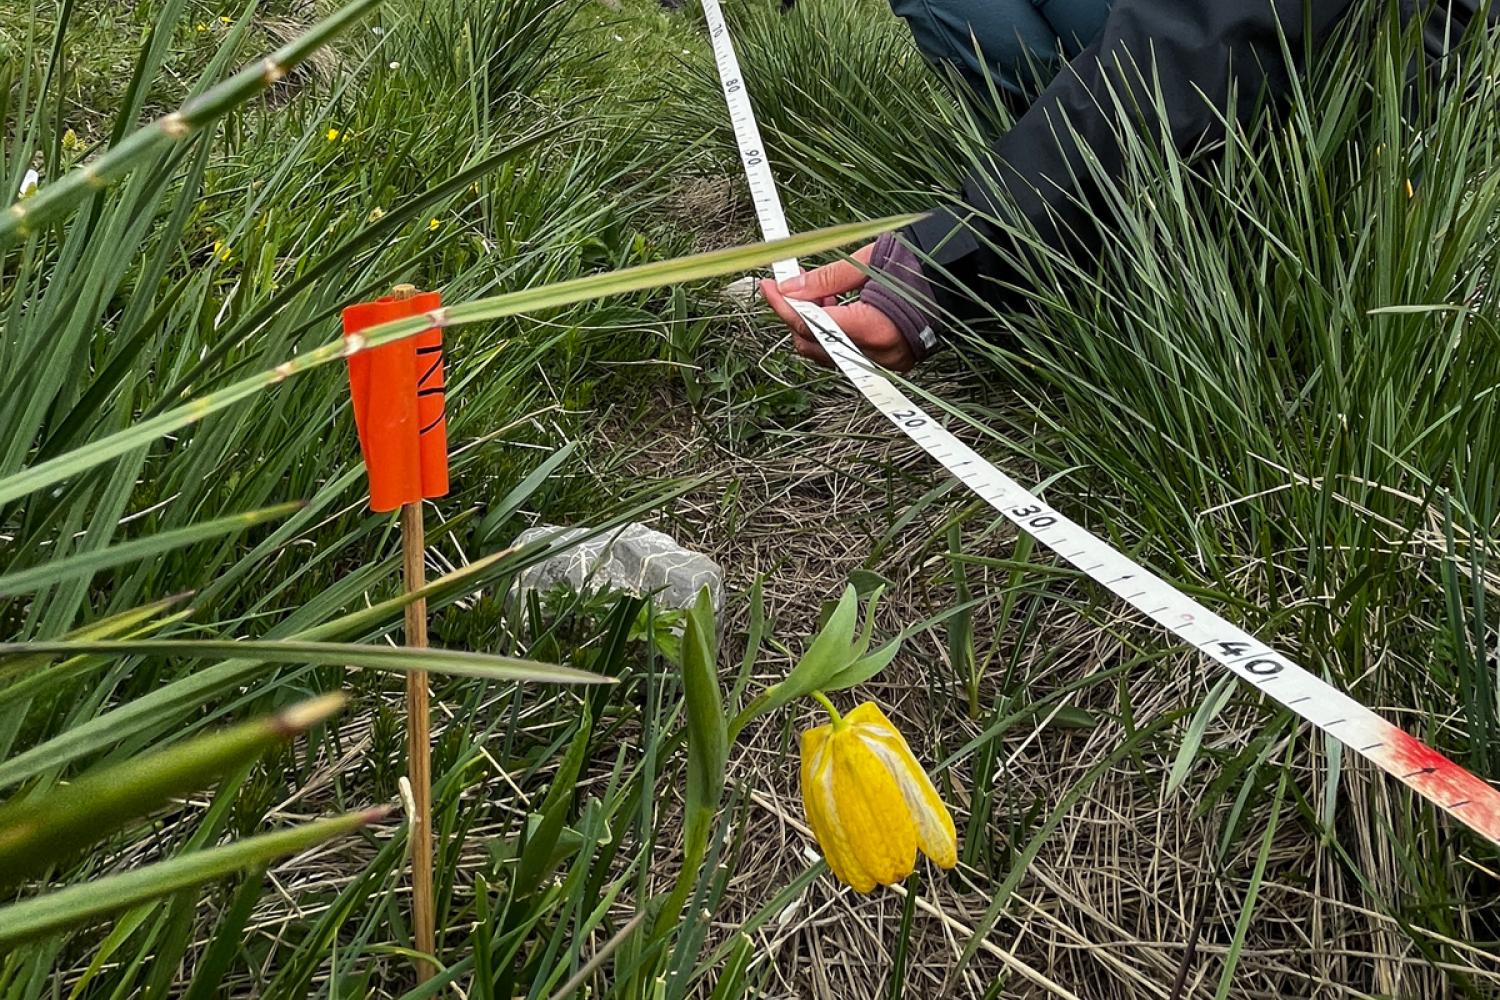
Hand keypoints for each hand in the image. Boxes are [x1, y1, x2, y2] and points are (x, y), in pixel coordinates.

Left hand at [759, 242, 916, 371]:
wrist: (962, 274)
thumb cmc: (920, 261)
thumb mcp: (867, 261)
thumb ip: (825, 280)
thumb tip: (788, 288)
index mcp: (875, 327)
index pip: (811, 326)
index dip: (783, 307)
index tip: (768, 287)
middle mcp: (879, 354)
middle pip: (814, 346)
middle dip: (797, 317)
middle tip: (799, 285)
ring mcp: (886, 363)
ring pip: (828, 354)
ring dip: (815, 326)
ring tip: (827, 295)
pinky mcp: (890, 362)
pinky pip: (847, 355)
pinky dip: (833, 335)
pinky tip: (840, 309)